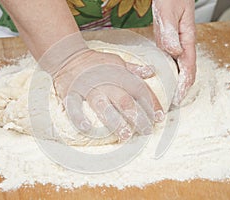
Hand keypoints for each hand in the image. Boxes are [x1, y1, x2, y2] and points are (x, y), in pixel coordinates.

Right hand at [39, 33, 163, 140]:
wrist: (69, 56)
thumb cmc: (96, 62)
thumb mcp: (117, 61)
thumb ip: (134, 69)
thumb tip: (151, 72)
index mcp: (119, 75)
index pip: (139, 89)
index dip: (152, 103)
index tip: (160, 117)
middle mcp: (106, 82)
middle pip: (124, 101)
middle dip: (138, 117)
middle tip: (146, 131)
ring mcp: (88, 89)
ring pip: (104, 106)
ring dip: (115, 121)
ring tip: (125, 135)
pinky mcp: (71, 94)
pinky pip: (74, 107)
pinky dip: (79, 117)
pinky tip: (87, 128)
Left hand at [152, 0, 195, 104]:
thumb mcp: (169, 14)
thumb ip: (171, 33)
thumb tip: (175, 53)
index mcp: (187, 40)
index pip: (188, 67)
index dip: (184, 84)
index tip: (178, 97)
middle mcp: (183, 44)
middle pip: (186, 71)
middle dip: (181, 88)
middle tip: (172, 103)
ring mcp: (175, 44)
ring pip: (178, 68)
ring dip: (175, 83)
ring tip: (167, 97)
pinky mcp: (168, 42)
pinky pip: (171, 61)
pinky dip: (168, 73)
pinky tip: (162, 79)